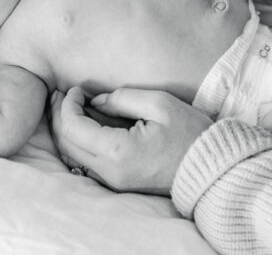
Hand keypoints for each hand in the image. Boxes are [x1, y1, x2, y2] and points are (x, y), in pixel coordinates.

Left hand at [49, 87, 212, 194]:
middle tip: (62, 94)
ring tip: (67, 105)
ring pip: (72, 155)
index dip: (68, 104)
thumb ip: (122, 98)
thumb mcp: (159, 104)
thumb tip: (96, 102)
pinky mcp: (119, 183)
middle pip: (66, 143)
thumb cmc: (191, 134)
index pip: (73, 127)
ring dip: (65, 129)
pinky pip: (86, 162)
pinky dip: (78, 141)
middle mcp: (110, 171)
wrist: (213, 171)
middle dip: (59, 115)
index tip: (76, 89)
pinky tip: (83, 123)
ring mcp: (114, 181)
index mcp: (118, 152)